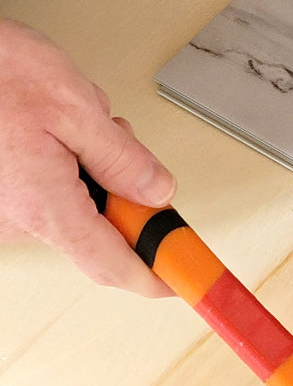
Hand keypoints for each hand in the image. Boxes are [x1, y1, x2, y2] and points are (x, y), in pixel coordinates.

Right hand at [0, 19, 175, 295]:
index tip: (183, 279)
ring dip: (91, 165)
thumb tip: (158, 192)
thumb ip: (123, 158)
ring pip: (75, 203)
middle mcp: (16, 218)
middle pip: (99, 228)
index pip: (111, 263)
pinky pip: (48, 191)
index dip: (154, 274)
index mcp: (42, 204)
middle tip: (117, 140)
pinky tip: (51, 127)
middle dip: (122, 187)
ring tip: (72, 120)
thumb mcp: (75, 106)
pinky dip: (65, 162)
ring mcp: (3, 210)